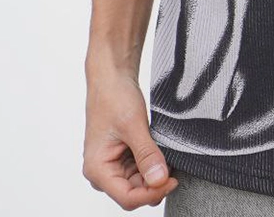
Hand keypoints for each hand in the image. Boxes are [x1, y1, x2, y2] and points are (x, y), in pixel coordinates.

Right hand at [83, 65, 178, 208]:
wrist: (112, 76)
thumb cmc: (113, 96)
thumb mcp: (133, 125)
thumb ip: (146, 154)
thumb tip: (159, 180)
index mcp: (97, 169)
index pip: (127, 198)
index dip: (152, 193)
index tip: (172, 180)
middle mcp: (102, 172)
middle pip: (134, 193)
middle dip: (155, 185)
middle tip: (175, 169)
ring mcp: (113, 165)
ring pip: (139, 184)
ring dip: (155, 174)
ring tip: (169, 157)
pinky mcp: (123, 157)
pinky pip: (140, 170)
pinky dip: (153, 165)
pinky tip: (162, 153)